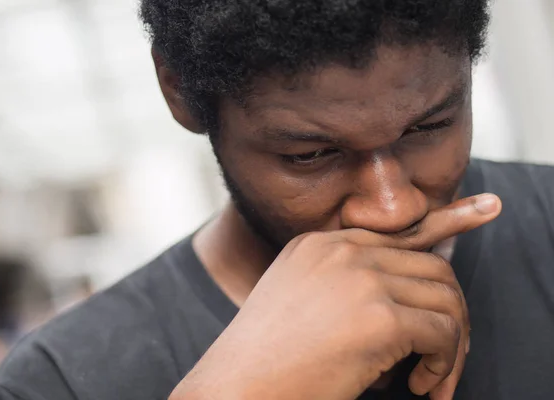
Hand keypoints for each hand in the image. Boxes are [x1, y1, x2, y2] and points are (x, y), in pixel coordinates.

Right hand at [171, 193, 501, 399]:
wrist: (233, 388)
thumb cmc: (268, 361)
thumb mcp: (303, 305)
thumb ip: (350, 286)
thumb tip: (411, 298)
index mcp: (319, 245)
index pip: (399, 229)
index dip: (448, 220)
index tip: (484, 209)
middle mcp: (340, 251)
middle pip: (433, 265)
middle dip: (452, 312)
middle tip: (444, 357)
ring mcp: (358, 278)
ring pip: (445, 296)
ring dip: (451, 343)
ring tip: (430, 378)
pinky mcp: (377, 315)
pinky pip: (442, 331)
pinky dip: (445, 362)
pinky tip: (419, 385)